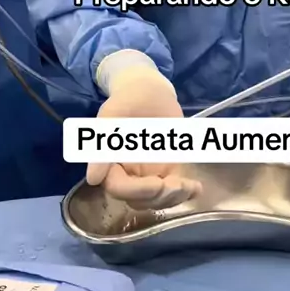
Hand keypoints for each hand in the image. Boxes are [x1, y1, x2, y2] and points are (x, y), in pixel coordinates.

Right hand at [87, 65, 201, 208]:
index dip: (136, 191)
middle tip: (176, 184)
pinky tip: (196, 188)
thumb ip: (102, 144)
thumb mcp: (112, 115)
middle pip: (138, 199)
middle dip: (157, 197)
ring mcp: (148, 173)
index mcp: (109, 163)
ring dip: (172, 198)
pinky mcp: (167, 169)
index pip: (117, 187)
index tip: (158, 183)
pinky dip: (185, 192)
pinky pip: (174, 188)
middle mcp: (127, 172)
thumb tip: (93, 179)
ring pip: (156, 199)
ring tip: (188, 186)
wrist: (150, 90)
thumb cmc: (127, 99)